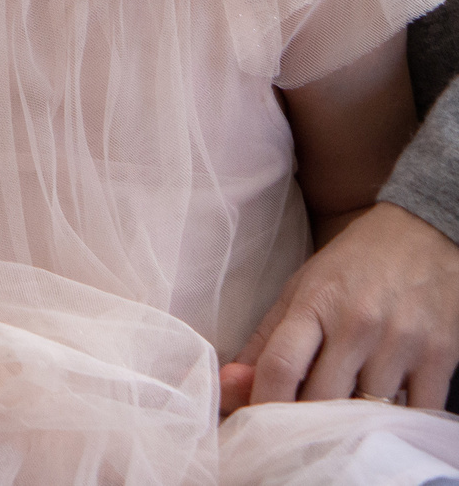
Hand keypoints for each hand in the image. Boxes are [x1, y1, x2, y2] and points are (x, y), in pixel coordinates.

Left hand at [225, 202, 458, 410]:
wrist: (422, 235)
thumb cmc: (351, 266)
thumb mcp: (299, 290)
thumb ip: (265, 341)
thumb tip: (230, 385)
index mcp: (314, 304)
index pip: (279, 367)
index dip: (261, 404)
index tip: (254, 424)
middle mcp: (357, 324)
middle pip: (321, 398)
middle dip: (302, 423)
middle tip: (294, 431)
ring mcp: (401, 342)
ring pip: (366, 412)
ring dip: (348, 425)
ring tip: (335, 422)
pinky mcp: (440, 357)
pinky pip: (414, 413)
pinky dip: (394, 424)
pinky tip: (379, 417)